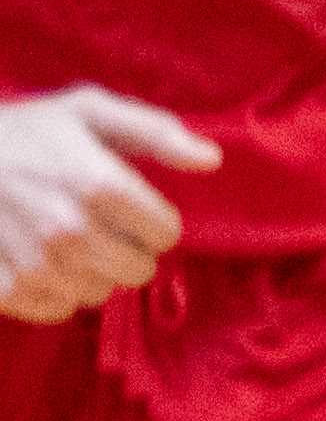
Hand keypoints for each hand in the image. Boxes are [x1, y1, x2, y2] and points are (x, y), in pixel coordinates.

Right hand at [0, 86, 215, 319]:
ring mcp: (34, 263)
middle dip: (126, 250)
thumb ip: (154, 132)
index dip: (154, 222)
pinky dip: (55, 293)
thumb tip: (210, 159)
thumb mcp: (87, 111)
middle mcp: (68, 229)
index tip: (131, 207)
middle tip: (97, 226)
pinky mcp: (4, 288)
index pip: (165, 234)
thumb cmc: (23, 131)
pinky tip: (40, 262)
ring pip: (99, 293)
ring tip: (65, 241)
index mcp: (96, 184)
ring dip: (91, 273)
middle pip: (137, 270)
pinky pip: (56, 309)